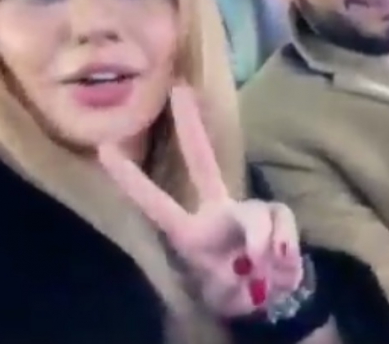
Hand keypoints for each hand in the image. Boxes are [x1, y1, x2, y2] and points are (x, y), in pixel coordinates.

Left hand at [97, 84, 302, 317]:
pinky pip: (281, 224)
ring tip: (265, 275)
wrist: (271, 297)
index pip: (155, 201)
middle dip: (189, 126)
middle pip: (201, 161)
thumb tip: (259, 246)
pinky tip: (281, 267)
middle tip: (178, 90)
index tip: (104, 147)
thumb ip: (231, 266)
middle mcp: (216, 209)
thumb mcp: (224, 288)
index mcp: (191, 229)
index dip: (130, 178)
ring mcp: (246, 209)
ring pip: (255, 215)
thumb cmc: (235, 287)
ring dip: (261, 248)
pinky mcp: (276, 214)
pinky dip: (284, 249)